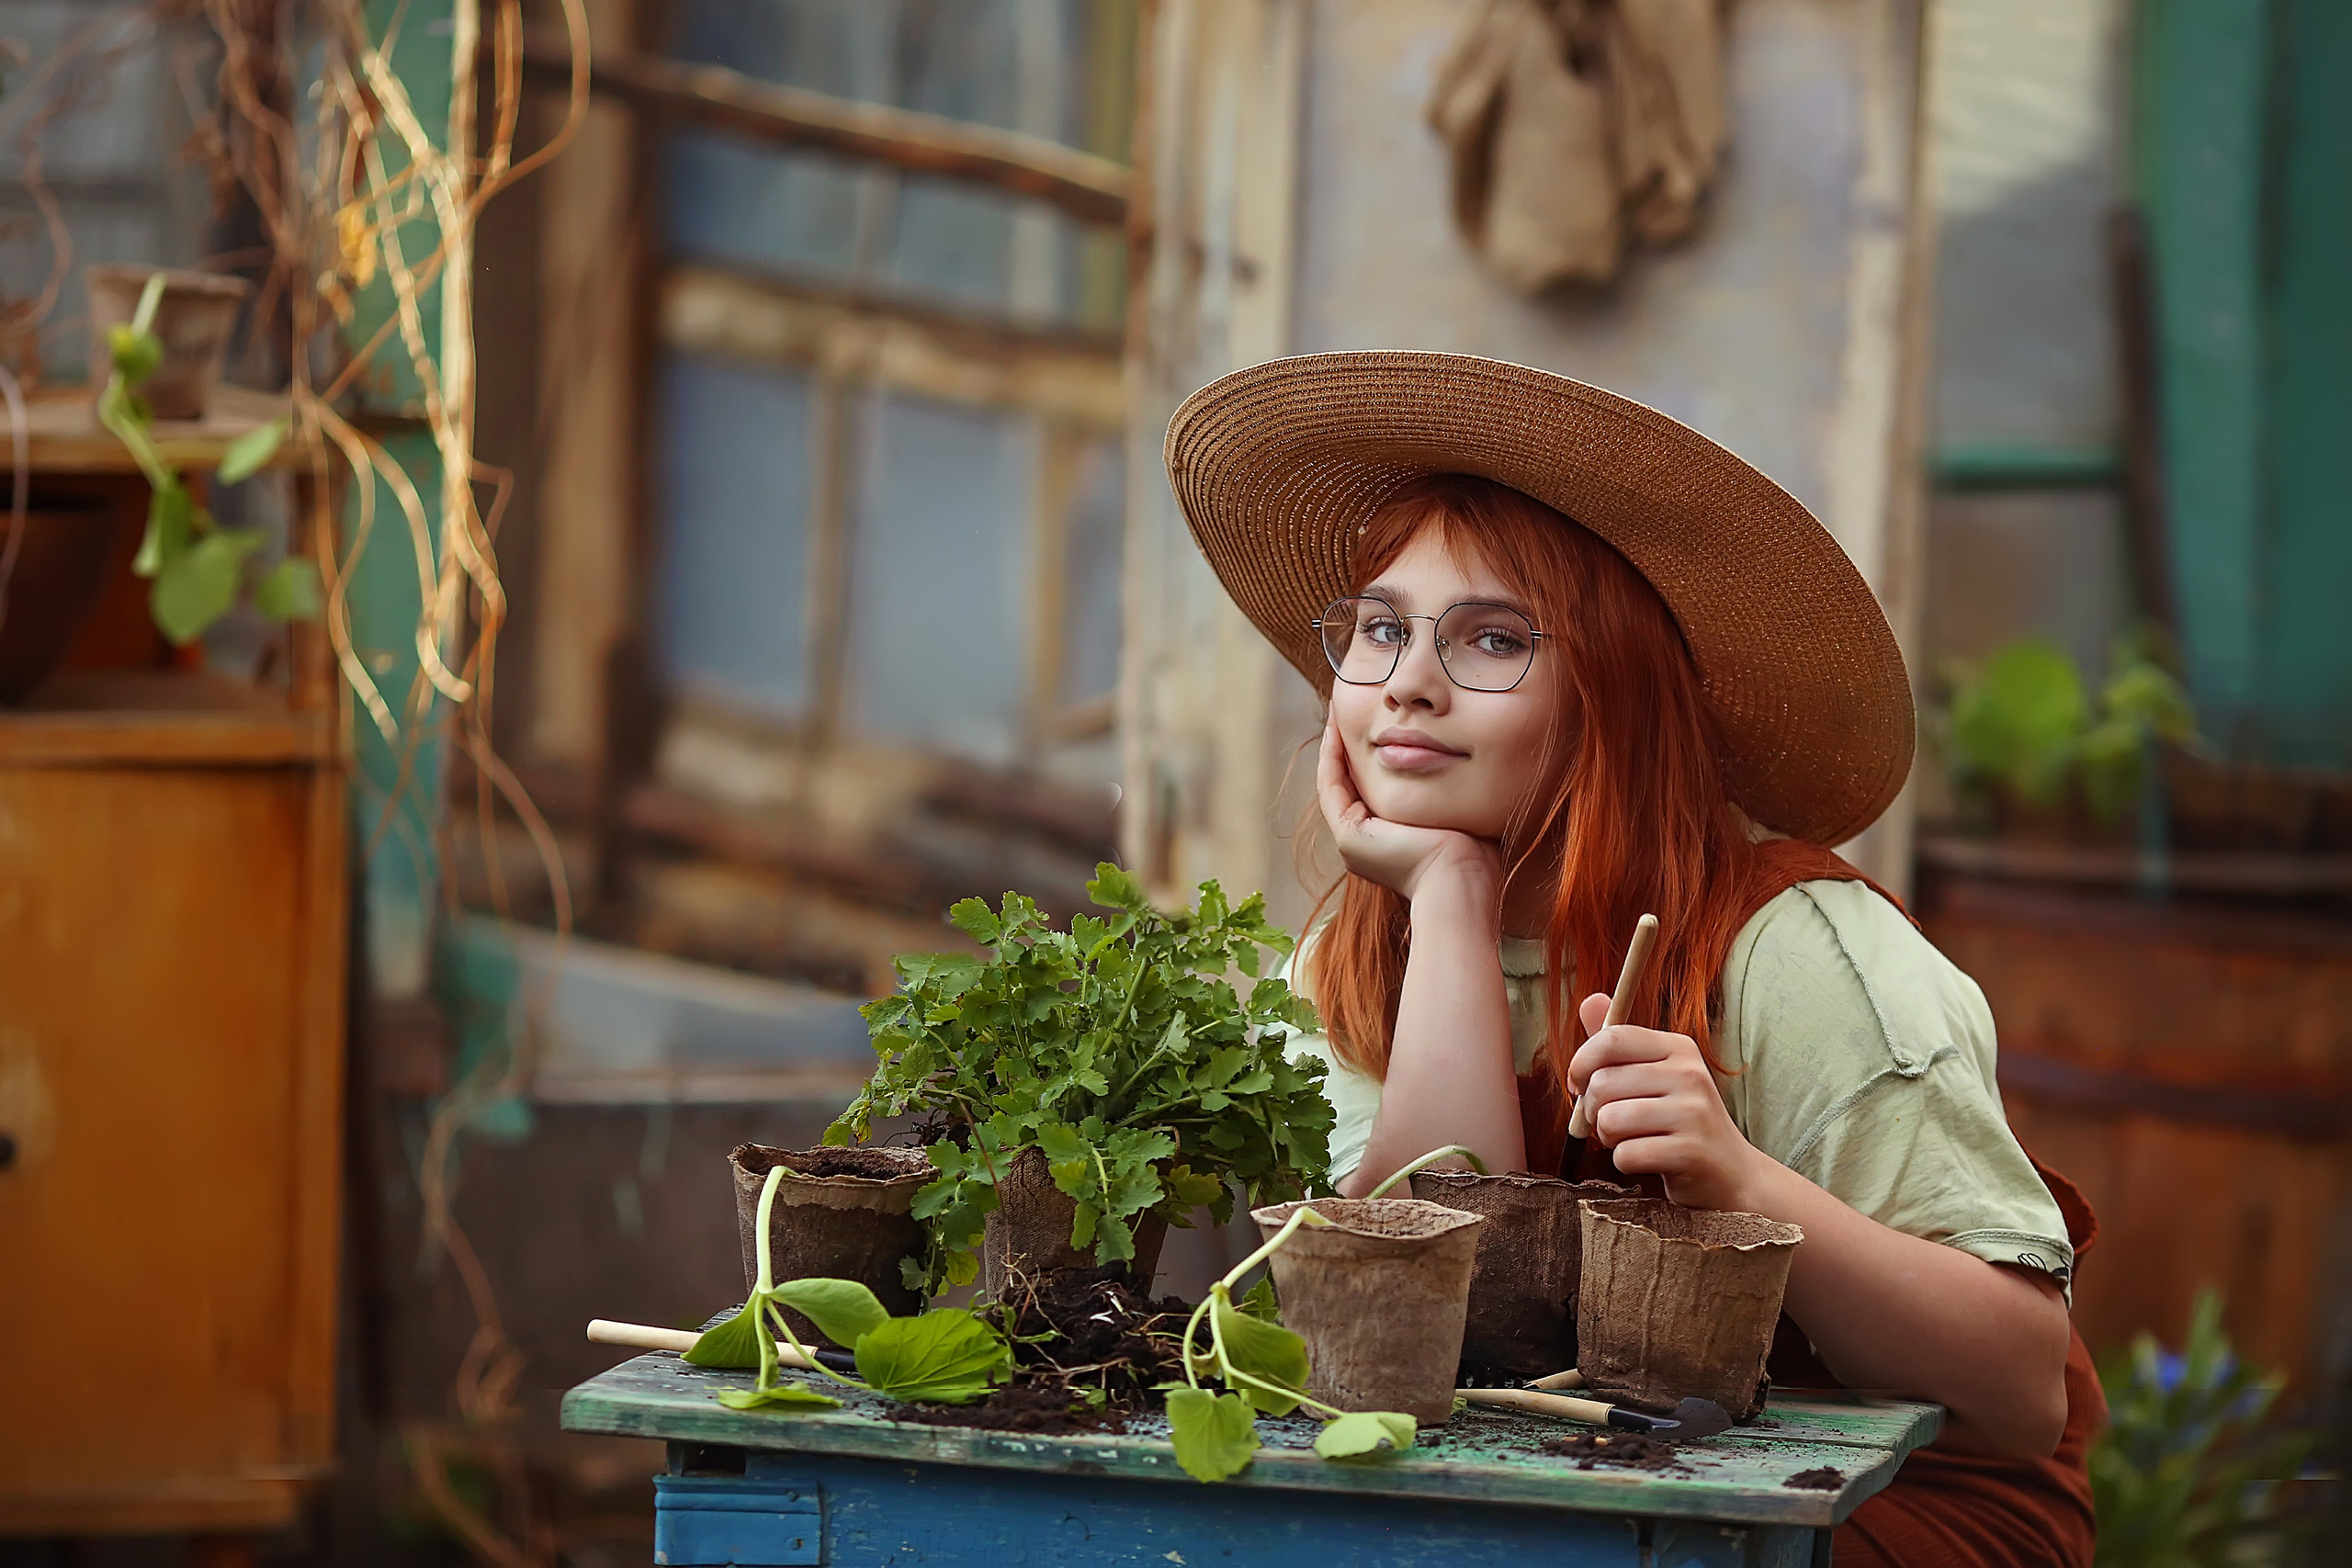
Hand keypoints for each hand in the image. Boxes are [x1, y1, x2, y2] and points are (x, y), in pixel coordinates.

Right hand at [1317, 718, 1499, 906]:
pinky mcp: (1348, 835)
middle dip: (1346, 747)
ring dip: (1333, 747)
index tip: (1370, 722)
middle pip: (1348, 784)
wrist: (1461, 879)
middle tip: (1345, 710)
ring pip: (1335, 783)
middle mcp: (1364, 842)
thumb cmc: (1472, 854)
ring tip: (1336, 712)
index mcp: (1386, 841)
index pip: (1368, 789)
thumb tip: (1458, 762)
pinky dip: (1331, 758)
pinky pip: (1332, 787)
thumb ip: (1444, 792)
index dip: (1363, 755)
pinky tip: (1336, 731)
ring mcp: (1352, 841)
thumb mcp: (1453, 812)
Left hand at [1570, 991, 1763, 1210]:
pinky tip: (1647, 1160)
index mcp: (1678, 1048)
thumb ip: (1618, 1044)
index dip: (1581, 1063)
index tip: (1578, 1084)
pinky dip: (1625, 1163)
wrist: (1731, 1173)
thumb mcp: (1655, 1075)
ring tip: (1631, 1139)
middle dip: (1593, 1111)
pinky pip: (1626, 1155)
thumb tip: (1589, 999)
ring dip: (1609, 1139)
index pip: (1611, 1039)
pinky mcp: (1690, 1152)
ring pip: (1609, 1121)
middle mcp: (1689, 1074)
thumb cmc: (1680, 1121)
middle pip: (1603, 1083)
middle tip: (1613, 1122)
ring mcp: (1693, 1113)